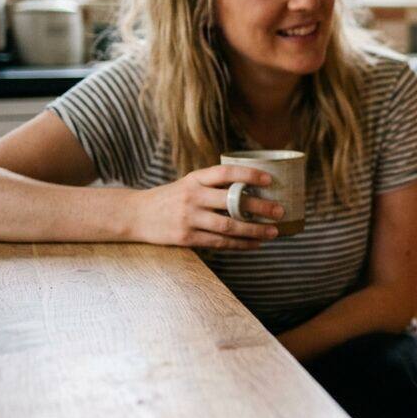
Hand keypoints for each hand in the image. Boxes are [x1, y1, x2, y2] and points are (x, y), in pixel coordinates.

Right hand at [129, 165, 283, 249]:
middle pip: (232, 203)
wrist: (136, 215)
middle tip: (280, 211)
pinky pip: (219, 243)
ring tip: (273, 232)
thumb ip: (215, 185)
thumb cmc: (172, 198)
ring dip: (254, 231)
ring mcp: (188, 218)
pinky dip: (240, 244)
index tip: (269, 180)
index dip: (248, 175)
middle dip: (259, 208)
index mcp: (195, 179)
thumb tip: (254, 189)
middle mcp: (192, 196)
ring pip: (228, 226)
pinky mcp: (186, 238)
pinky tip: (255, 244)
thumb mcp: (190, 183)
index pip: (225, 173)